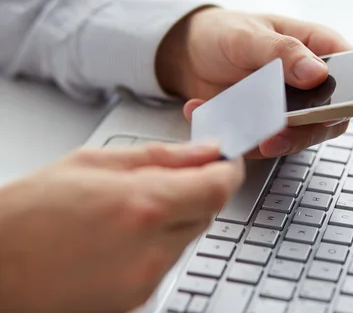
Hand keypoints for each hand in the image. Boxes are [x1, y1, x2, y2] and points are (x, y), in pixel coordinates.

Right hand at [0, 142, 243, 312]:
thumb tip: (206, 153)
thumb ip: (162, 157)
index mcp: (143, 207)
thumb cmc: (26, 213)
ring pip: (186, 239)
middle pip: (207, 213)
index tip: (226, 161)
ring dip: (173, 219)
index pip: (219, 188)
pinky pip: (165, 264)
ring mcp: (144, 282)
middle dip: (197, 192)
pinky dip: (155, 245)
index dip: (229, 171)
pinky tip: (118, 238)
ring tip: (126, 211)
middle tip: (166, 180)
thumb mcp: (94, 163)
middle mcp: (150, 250)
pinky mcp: (135, 302)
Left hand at [156, 8, 351, 157]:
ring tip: (240, 130)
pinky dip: (240, 140)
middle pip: (329, 118)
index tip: (330, 111)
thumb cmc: (226, 33)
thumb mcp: (249, 35)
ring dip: (270, 140)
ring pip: (298, 138)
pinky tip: (215, 119)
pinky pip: (262, 145)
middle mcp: (311, 85)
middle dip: (304, 131)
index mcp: (318, 50)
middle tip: (277, 135)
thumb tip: (318, 72)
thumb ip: (282, 52)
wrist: (189, 54)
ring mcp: (290, 110)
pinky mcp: (266, 129)